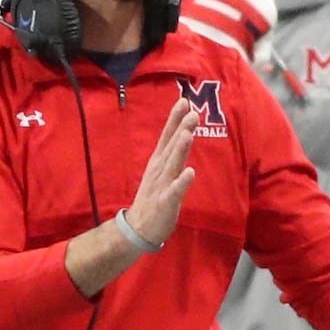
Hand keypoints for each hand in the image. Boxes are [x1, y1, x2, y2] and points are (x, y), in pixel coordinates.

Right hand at [123, 98, 198, 245]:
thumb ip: (171, 152)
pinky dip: (182, 182)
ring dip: (180, 149)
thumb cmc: (153, 197)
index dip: (174, 119)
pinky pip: (175, 192)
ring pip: (172, 165)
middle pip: (171, 146)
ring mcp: (161, 186)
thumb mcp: (161, 171)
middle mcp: (159, 170)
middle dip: (180, 128)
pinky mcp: (165, 203)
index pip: (167, 136)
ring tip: (187, 134)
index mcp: (158, 162)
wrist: (138, 228)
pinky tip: (190, 172)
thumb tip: (183, 131)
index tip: (183, 100)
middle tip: (191, 111)